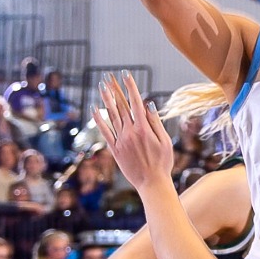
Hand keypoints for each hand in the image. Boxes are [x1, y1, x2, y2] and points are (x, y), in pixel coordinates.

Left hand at [92, 73, 172, 191]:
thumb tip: (148, 104)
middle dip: (115, 90)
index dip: (130, 87)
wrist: (152, 183)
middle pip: (121, 106)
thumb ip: (156, 122)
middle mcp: (130, 132)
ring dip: (106, 100)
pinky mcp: (115, 150)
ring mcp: (121, 141)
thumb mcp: (165, 141)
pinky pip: (105, 131)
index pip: (135, 102)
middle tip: (109, 76)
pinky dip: (99, 120)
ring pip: (112, 116)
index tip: (125, 74)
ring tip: (102, 86)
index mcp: (144, 129)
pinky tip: (95, 109)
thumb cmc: (163, 163)